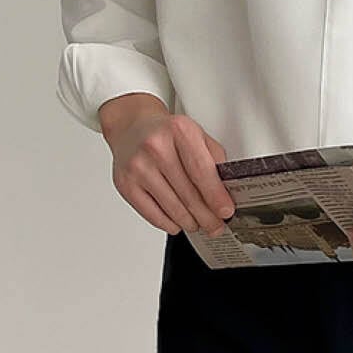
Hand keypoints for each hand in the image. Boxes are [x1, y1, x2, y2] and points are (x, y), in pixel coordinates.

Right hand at [100, 96, 234, 236]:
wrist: (132, 127)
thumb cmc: (167, 133)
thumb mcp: (196, 134)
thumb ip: (214, 159)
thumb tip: (227, 190)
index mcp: (179, 131)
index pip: (202, 171)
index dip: (216, 196)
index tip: (226, 211)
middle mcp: (156, 147)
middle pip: (188, 193)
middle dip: (207, 216)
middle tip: (216, 225)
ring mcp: (138, 167)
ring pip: (171, 208)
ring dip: (190, 222)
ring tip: (199, 224)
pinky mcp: (125, 184)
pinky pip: (152, 214)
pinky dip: (169, 224)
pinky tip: (178, 223)